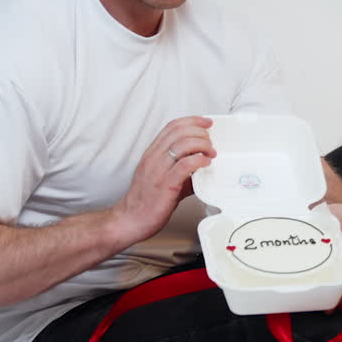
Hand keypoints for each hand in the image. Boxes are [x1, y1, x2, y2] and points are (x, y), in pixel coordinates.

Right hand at [111, 116, 216, 246]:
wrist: (130, 220)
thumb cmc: (145, 200)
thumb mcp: (162, 177)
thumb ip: (181, 169)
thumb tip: (202, 167)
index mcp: (152, 153)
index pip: (172, 126)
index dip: (192, 121)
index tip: (206, 123)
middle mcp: (153, 158)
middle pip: (180, 131)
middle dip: (200, 132)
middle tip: (211, 142)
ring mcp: (158, 170)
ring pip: (183, 144)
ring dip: (203, 145)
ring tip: (211, 153)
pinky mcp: (165, 185)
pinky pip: (185, 165)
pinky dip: (199, 161)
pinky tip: (205, 164)